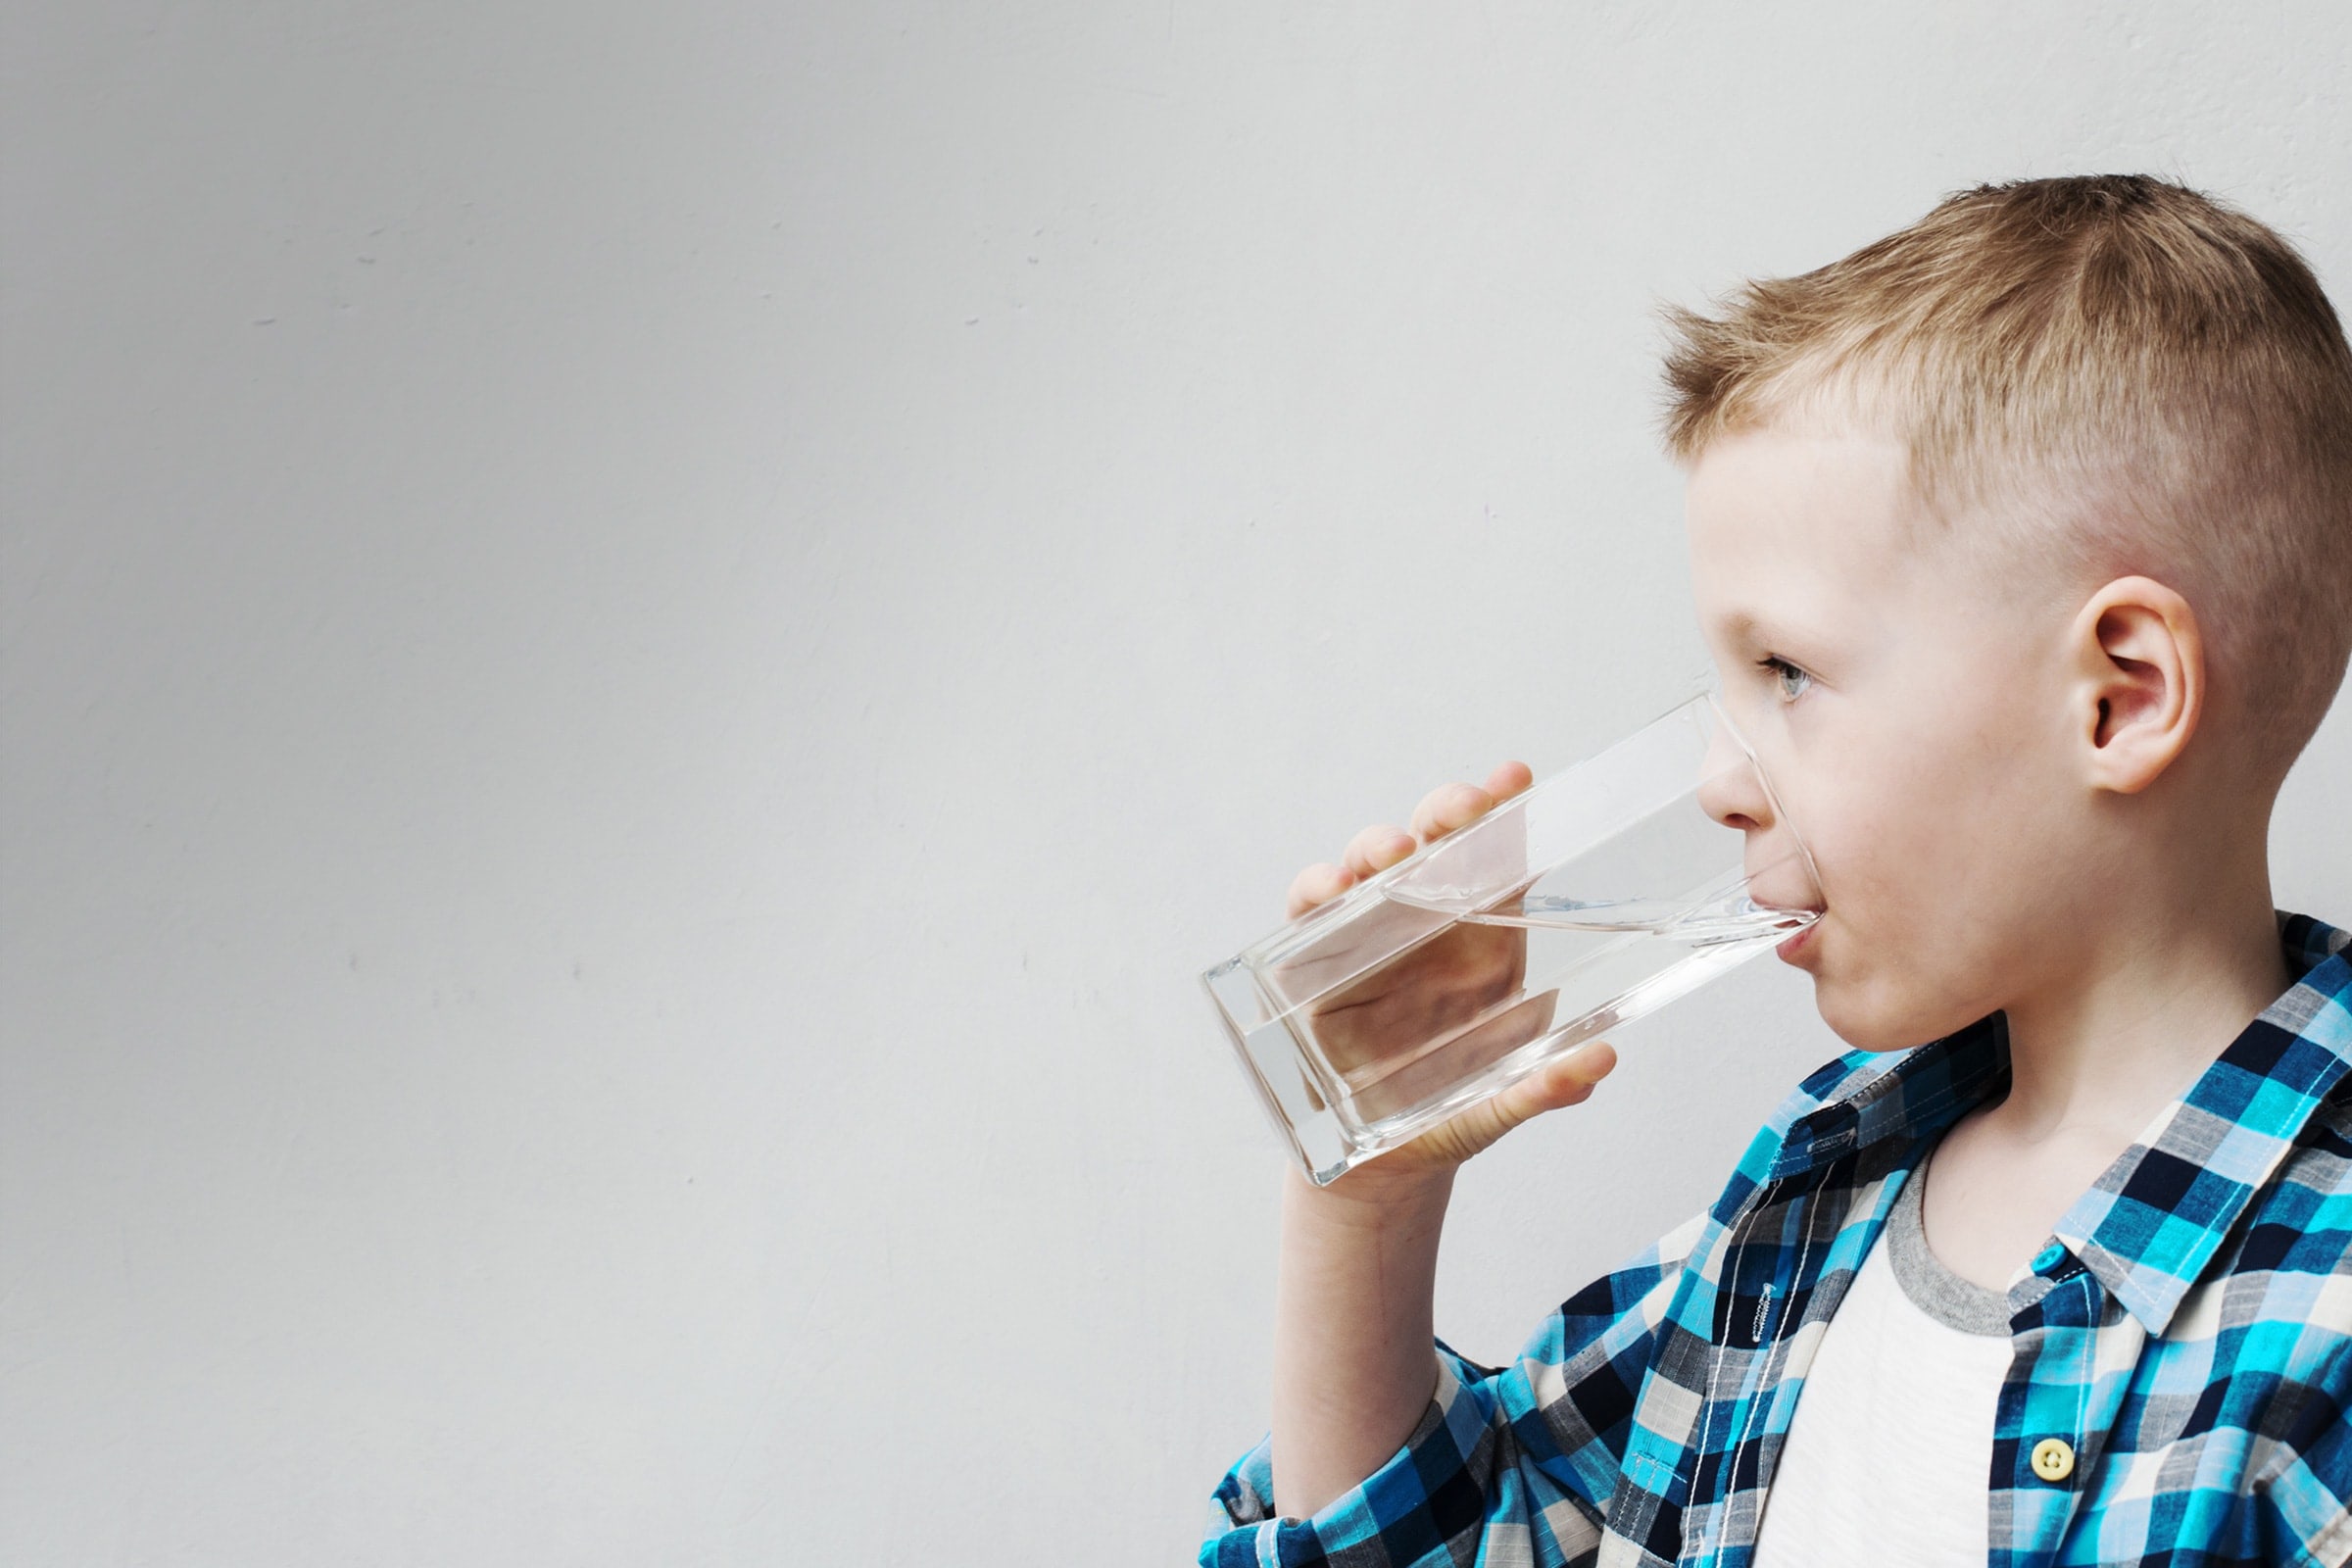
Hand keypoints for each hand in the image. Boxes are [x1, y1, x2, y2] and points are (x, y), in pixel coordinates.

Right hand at [1281, 762, 1616, 1193]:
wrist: (1385, 1164)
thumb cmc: (1454, 1113)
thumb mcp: (1506, 1102)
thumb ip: (1550, 1084)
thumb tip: (1602, 1061)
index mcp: (1486, 940)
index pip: (1499, 860)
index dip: (1505, 812)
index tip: (1514, 778)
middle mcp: (1429, 925)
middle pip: (1437, 844)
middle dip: (1446, 813)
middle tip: (1460, 810)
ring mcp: (1371, 936)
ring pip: (1373, 865)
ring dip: (1380, 846)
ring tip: (1394, 854)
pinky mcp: (1317, 960)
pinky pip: (1312, 909)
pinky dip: (1317, 889)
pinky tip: (1330, 891)